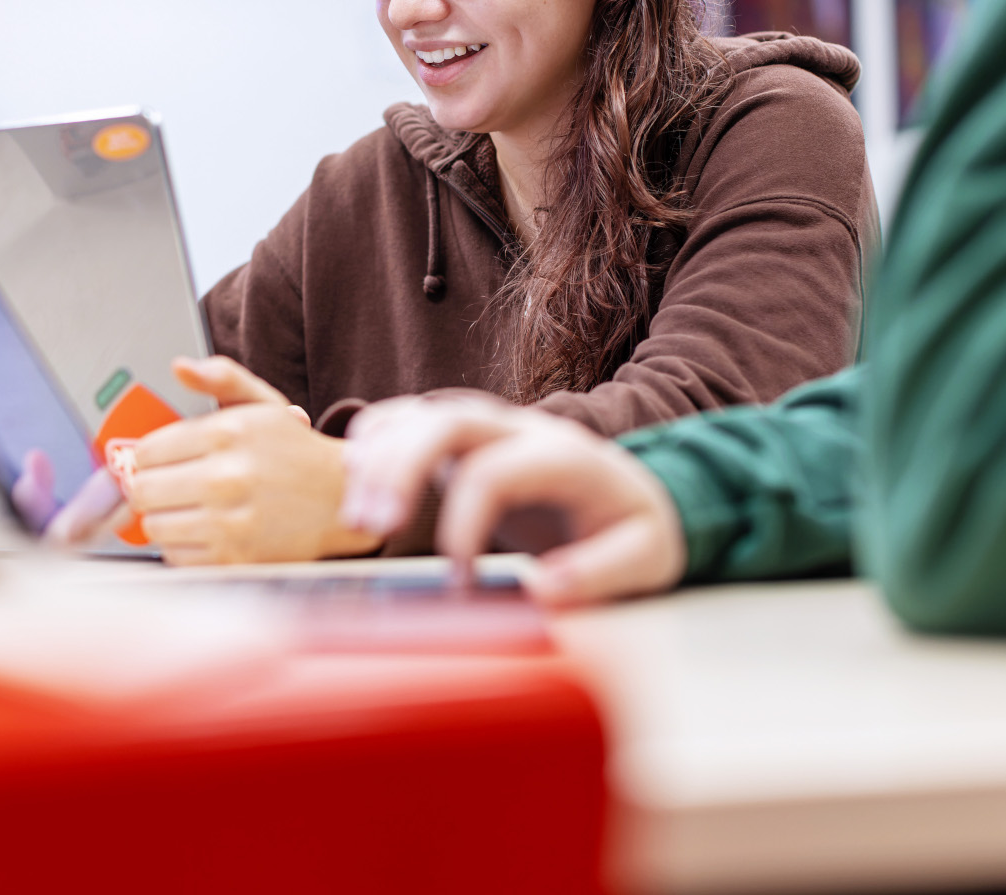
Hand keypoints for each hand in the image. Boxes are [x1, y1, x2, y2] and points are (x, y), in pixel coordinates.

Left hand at [123, 356, 379, 564]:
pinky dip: (183, 545)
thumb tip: (180, 367)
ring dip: (164, 518)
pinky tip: (204, 530)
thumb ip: (221, 377)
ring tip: (188, 508)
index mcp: (226, 433)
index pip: (147, 451)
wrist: (342, 498)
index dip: (147, 457)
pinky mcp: (234, 558)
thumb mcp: (263, 403)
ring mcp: (229, 522)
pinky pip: (176, 556)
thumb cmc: (295, 452)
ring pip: (154, 526)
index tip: (160, 461)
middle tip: (168, 486)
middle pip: (143, 490)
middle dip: (150, 487)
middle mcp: (225, 478)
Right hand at [343, 396, 687, 605]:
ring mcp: (488, 428)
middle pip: (447, 420)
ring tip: (356, 520)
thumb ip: (603, 572)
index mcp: (565, 456)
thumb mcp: (649, 558)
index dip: (464, 526)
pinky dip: (376, 440)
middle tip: (373, 530)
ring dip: (379, 461)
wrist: (635, 496)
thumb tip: (543, 590)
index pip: (494, 473)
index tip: (459, 583)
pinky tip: (356, 478)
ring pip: (420, 415)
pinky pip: (408, 419)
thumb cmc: (639, 531)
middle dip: (401, 469)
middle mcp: (521, 428)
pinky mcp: (463, 439)